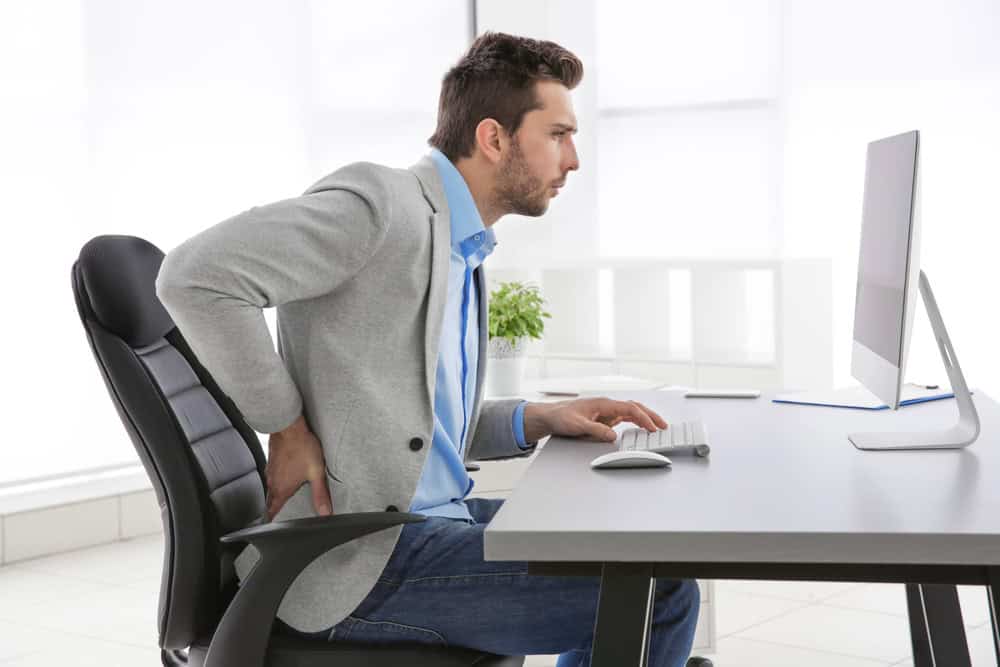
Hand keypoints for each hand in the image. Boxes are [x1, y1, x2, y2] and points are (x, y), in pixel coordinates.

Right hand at [265, 414, 332, 520]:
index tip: (272, 526)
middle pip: (271, 499)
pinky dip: (278, 478)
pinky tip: (286, 475)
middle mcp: (273, 481)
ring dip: (277, 492)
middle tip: (281, 512)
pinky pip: (273, 474)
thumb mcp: (316, 473)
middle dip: (275, 507)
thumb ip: (320, 494)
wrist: (289, 426)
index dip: (272, 519)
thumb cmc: (301, 447)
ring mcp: (271, 470)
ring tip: (285, 495)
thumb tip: (325, 513)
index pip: (272, 510)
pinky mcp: (272, 460)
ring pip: (272, 486)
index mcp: (281, 488)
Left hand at [528, 397, 667, 442]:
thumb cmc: (561, 417)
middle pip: (634, 407)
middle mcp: (607, 406)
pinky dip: (635, 422)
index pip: (629, 409)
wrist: (550, 416)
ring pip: (631, 412)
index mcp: (603, 404)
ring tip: (657, 427)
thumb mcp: (578, 426)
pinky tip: (640, 428)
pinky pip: (624, 418)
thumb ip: (596, 430)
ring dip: (645, 418)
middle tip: (663, 425)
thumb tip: (613, 436)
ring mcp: (606, 411)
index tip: (652, 427)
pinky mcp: (604, 418)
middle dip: (650, 415)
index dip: (643, 418)